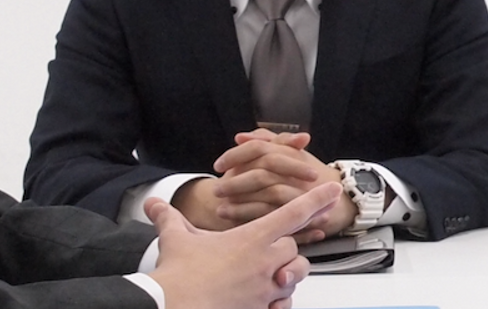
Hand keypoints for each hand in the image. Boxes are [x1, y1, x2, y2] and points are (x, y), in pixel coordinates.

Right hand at [145, 183, 333, 308]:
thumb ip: (169, 219)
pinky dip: (278, 302)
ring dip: (284, 275)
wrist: (173, 306)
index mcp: (251, 239)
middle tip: (266, 252)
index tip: (333, 190)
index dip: (316, 199)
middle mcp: (265, 263)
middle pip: (292, 248)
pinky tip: (266, 301)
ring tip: (266, 276)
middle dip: (283, 249)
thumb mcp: (175, 240)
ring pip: (293, 277)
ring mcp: (265, 289)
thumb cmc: (178, 276)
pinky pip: (283, 305)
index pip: (293, 214)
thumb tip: (154, 204)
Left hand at [202, 129, 356, 242]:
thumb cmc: (311, 176)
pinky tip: (234, 219)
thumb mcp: (291, 154)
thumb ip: (267, 142)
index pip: (260, 148)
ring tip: (221, 208)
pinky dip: (252, 216)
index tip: (219, 164)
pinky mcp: (302, 212)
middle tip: (217, 189)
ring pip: (267, 193)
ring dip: (241, 202)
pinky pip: (276, 214)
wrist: (342, 199)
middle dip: (236, 181)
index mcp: (291, 152)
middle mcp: (297, 170)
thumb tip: (241, 137)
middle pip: (262, 172)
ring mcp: (301, 191)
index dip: (236, 155)